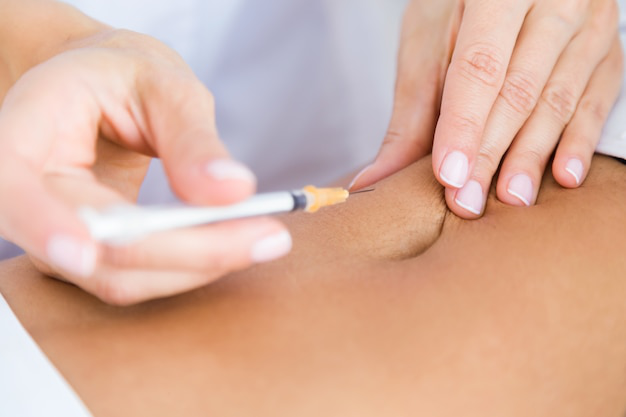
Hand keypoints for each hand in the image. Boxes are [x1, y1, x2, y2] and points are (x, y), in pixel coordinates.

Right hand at [0, 29, 290, 304]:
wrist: (104, 93)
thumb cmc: (124, 78)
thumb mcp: (164, 85)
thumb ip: (193, 137)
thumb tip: (232, 191)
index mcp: (27, 128)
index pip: (14, 187)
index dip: (43, 224)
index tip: (85, 252)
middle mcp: (28, 191)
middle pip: (92, 247)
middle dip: (185, 252)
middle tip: (264, 238)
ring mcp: (53, 232)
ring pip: (118, 276)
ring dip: (196, 267)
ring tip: (261, 238)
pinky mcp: (87, 256)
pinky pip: (135, 277)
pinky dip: (189, 267)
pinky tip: (230, 244)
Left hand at [351, 0, 622, 217]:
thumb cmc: (458, 8)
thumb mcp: (427, 44)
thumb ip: (411, 111)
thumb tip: (377, 177)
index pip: (480, 67)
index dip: (464, 125)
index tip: (448, 175)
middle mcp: (555, 2)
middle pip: (519, 90)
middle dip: (490, 152)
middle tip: (467, 201)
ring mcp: (589, 26)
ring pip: (558, 100)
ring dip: (531, 155)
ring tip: (510, 199)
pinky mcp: (607, 52)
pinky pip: (598, 100)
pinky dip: (579, 140)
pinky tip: (562, 176)